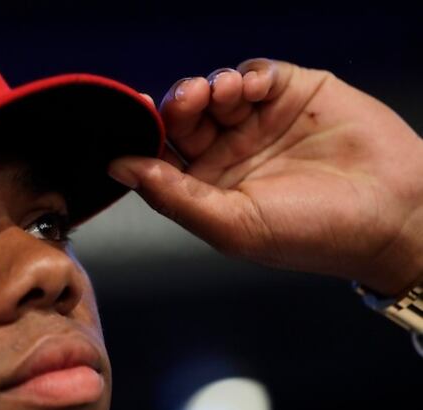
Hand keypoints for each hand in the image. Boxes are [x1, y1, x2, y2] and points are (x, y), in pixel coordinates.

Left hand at [109, 59, 422, 295]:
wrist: (393, 215)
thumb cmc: (314, 233)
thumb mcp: (232, 224)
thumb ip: (171, 196)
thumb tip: (118, 168)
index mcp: (208, 187)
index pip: (162, 154)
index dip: (146, 134)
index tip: (137, 116)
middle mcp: (229, 152)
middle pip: (184, 116)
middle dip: (179, 103)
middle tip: (188, 99)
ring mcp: (260, 122)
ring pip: (214, 91)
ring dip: (208, 87)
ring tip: (220, 95)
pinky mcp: (293, 95)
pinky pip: (256, 75)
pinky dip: (246, 76)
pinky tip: (250, 90)